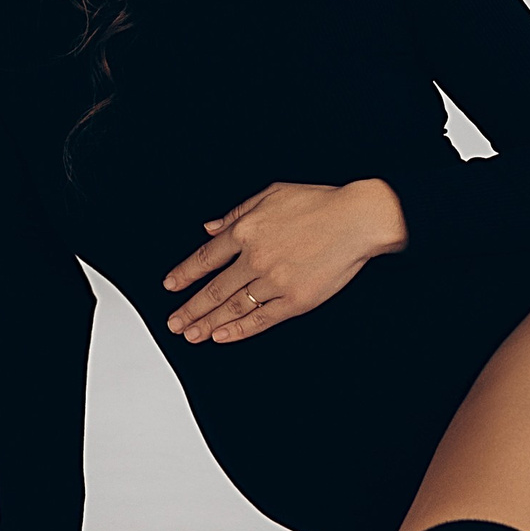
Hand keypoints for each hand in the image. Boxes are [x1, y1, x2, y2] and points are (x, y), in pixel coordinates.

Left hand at [162, 179, 406, 345]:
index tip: (172, 285)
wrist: (357, 220)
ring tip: (191, 333)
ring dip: (208, 323)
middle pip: (214, 289)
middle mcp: (255, 257)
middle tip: (174, 322)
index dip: (185, 273)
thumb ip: (237, 212)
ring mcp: (275, 281)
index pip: (206, 257)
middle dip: (190, 308)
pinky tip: (222, 336)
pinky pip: (261, 319)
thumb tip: (211, 227)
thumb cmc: (319, 203)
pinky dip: (239, 330)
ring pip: (234, 308)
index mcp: (247, 229)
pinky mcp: (295, 300)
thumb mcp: (272, 194)